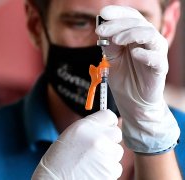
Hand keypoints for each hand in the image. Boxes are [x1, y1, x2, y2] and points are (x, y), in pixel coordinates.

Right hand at [32, 110, 122, 179]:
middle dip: (109, 140)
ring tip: (91, 162)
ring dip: (108, 156)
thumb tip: (106, 127)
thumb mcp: (70, 135)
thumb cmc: (59, 160)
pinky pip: (116, 167)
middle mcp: (97, 138)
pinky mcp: (110, 171)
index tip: (106, 127)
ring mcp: (105, 155)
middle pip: (116, 133)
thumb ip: (89, 129)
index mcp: (84, 127)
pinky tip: (93, 171)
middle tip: (97, 148)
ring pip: (117, 151)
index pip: (108, 115)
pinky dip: (108, 170)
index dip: (108, 123)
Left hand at [96, 5, 179, 152]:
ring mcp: (155, 53)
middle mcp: (147, 40)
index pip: (130, 16)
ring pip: (149, 34)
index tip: (102, 13)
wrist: (132, 101)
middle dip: (117, 24)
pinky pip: (156, 57)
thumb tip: (102, 29)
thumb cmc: (123, 77)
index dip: (118, 12)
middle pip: (137, 22)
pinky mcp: (159, 68)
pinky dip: (145, 53)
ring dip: (130, 33)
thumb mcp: (111, 57)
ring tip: (115, 40)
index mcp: (135, 35)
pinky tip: (134, 54)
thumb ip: (108, 44)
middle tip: (100, 31)